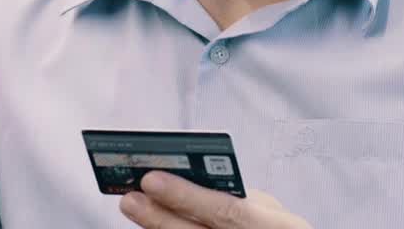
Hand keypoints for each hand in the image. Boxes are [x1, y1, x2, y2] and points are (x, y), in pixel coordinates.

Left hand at [119, 171, 310, 228]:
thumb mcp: (270, 209)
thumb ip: (237, 197)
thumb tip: (191, 181)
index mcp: (272, 225)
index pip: (225, 210)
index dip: (186, 195)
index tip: (152, 178)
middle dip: (159, 215)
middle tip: (131, 197)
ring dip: (157, 227)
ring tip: (135, 206)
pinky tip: (153, 223)